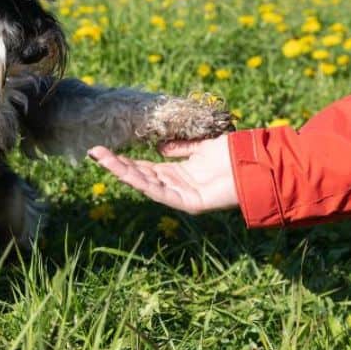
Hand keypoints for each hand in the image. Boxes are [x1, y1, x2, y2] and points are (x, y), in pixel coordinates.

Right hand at [87, 135, 238, 214]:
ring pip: (145, 183)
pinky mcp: (188, 203)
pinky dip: (140, 182)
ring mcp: (181, 195)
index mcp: (179, 173)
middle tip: (94, 153)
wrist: (256, 164)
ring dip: (122, 172)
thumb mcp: (202, 146)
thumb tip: (159, 147)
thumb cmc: (233, 154)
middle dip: (117, 165)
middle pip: (141, 176)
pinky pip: (159, 192)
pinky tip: (124, 172)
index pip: (146, 168)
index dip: (126, 160)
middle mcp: (177, 185)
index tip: (105, 150)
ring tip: (102, 159)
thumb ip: (181, 147)